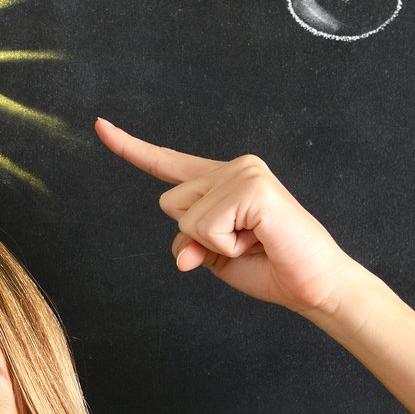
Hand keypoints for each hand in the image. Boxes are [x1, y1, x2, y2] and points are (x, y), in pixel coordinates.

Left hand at [96, 116, 367, 318]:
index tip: (100, 126)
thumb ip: (189, 243)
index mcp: (224, 179)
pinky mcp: (252, 188)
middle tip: (242, 245)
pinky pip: (204, 227)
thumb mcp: (214, 256)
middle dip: (196, 237)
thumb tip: (181, 252)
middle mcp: (235, 167)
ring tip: (253, 243)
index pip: (169, 163)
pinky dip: (225, 246)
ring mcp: (245, 173)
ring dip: (214, 244)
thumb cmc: (271, 269)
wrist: (314, 287)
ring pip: (185, 217)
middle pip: (170, 202)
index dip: (131, 148)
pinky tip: (257, 241)